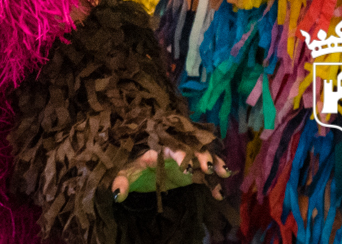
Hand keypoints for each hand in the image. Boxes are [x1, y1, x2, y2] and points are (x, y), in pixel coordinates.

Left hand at [111, 148, 227, 201]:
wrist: (138, 169)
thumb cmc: (131, 166)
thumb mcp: (125, 172)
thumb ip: (122, 181)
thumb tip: (117, 194)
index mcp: (158, 147)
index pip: (171, 147)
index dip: (180, 154)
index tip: (186, 165)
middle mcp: (174, 150)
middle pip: (191, 148)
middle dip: (202, 155)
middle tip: (209, 167)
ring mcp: (185, 161)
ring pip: (202, 158)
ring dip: (214, 163)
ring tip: (224, 173)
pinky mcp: (191, 173)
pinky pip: (205, 176)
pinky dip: (213, 183)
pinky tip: (218, 194)